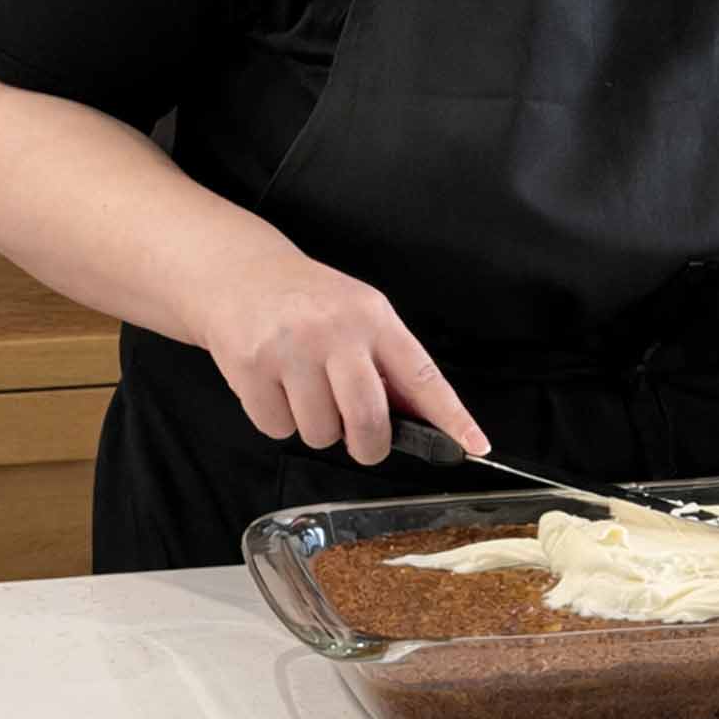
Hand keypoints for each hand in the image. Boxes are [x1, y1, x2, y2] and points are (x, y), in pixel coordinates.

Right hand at [199, 245, 489, 464]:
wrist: (241, 273)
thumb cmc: (308, 300)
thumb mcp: (359, 313)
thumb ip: (387, 363)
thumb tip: (420, 420)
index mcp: (373, 317)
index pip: (421, 374)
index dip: (452, 416)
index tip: (477, 445)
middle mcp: (335, 331)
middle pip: (368, 419)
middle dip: (367, 444)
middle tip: (359, 439)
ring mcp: (291, 350)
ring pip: (319, 433)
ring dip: (315, 427)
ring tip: (304, 389)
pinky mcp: (251, 369)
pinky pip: (277, 429)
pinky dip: (278, 420)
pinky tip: (274, 385)